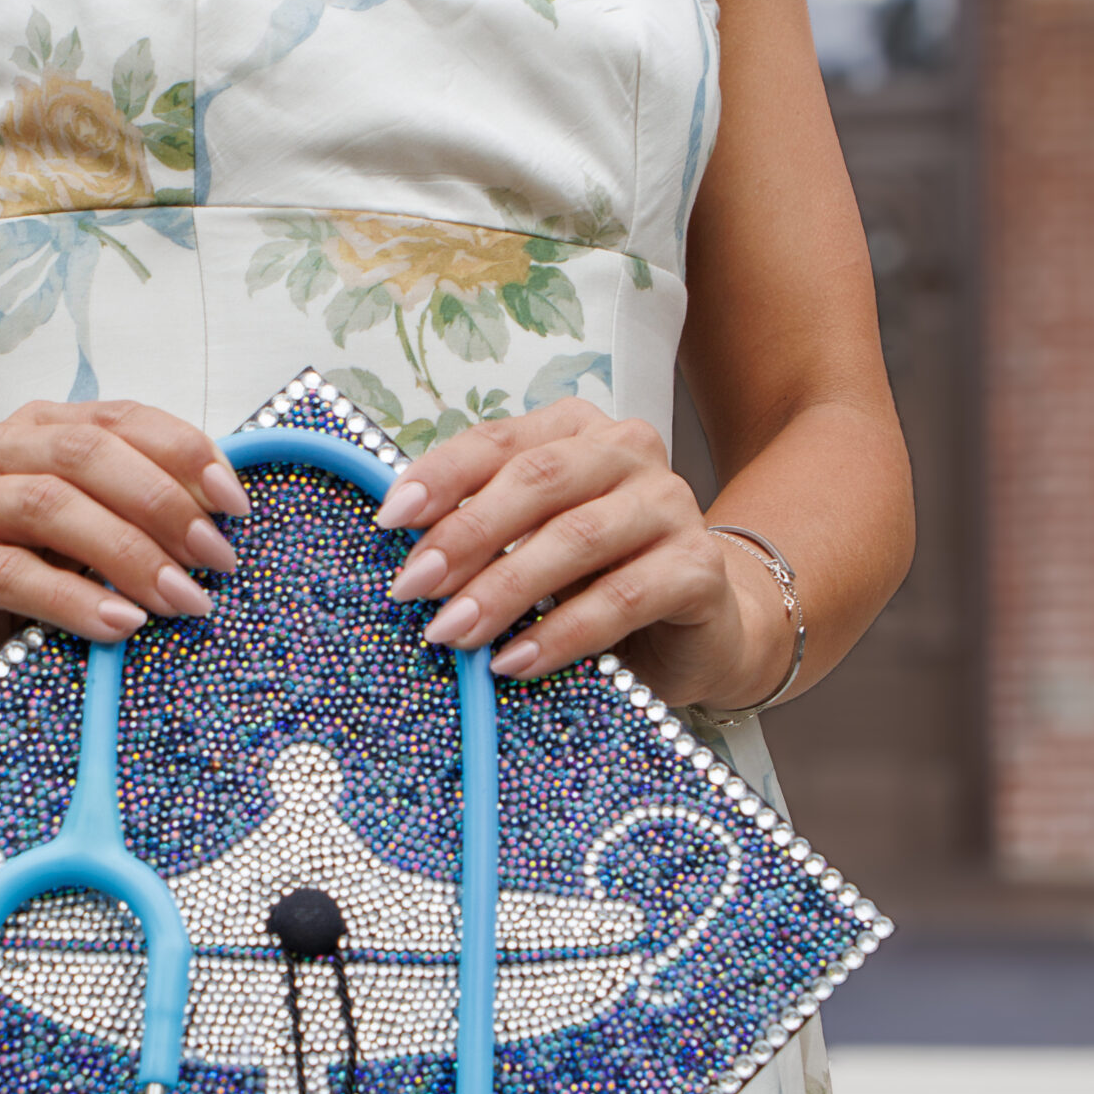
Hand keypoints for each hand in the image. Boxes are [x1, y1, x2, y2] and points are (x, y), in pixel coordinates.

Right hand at [0, 398, 248, 717]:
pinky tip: (119, 625)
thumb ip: (140, 516)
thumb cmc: (30, 593)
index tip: (236, 506)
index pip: (119, 419)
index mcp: (38, 430)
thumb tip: (225, 516)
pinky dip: (72, 599)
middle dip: (163, 505)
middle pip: (86, 455)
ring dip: (127, 553)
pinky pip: (8, 574)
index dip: (184, 453)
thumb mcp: (93, 545)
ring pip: (49, 506)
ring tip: (181, 599)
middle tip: (216, 561)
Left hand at [374, 403, 793, 708]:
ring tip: (453, 633)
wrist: (702, 627)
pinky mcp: (699, 567)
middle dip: (465, 536)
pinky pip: (623, 599)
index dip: (440, 477)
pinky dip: (562, 634)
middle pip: (537, 482)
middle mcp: (628, 453)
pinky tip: (517, 662)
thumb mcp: (535, 544)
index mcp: (576, 431)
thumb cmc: (601, 578)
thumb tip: (405, 554)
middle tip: (413, 588)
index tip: (391, 519)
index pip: (498, 441)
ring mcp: (671, 505)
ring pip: (577, 538)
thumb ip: (484, 532)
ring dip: (505, 590)